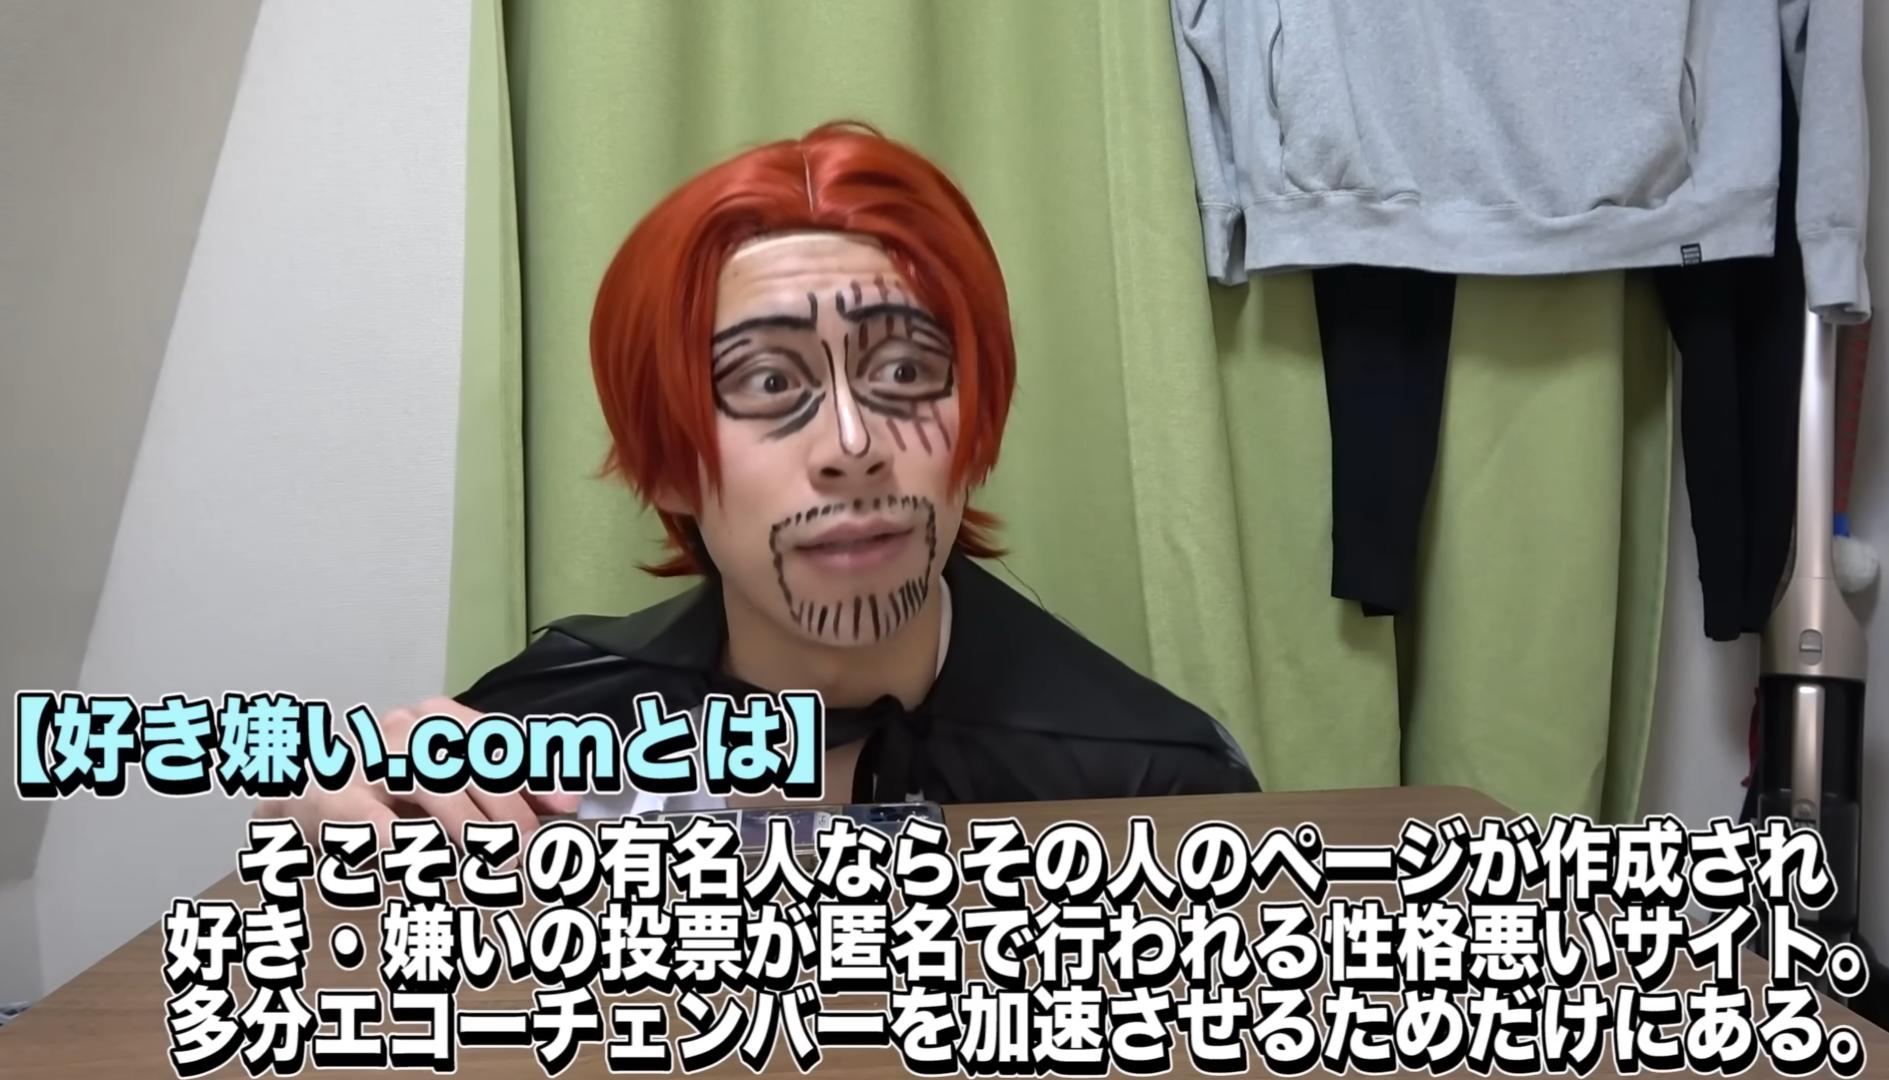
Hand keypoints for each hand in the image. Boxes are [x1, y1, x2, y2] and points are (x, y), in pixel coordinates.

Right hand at [254, 697, 580, 845]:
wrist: (302, 799)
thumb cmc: (389, 795)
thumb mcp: (451, 788)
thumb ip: (506, 791)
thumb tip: (567, 804)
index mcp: (437, 720)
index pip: (496, 737)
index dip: (534, 771)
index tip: (564, 807)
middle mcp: (404, 729)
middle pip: (466, 757)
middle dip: (504, 804)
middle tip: (526, 846)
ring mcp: (364, 759)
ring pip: (423, 777)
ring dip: (461, 819)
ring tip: (488, 855)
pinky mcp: (326, 795)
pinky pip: (361, 809)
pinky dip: (389, 831)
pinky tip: (411, 853)